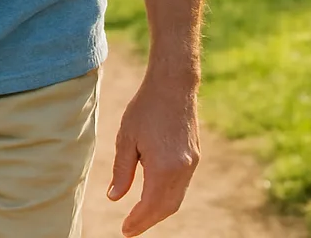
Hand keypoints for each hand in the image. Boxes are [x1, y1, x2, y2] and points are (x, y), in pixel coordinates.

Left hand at [107, 68, 200, 235]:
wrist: (173, 87)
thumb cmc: (145, 109)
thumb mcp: (126, 139)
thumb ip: (122, 171)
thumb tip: (115, 198)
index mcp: (164, 167)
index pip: (150, 206)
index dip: (137, 221)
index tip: (124, 231)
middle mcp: (182, 170)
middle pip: (166, 208)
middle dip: (148, 221)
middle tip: (130, 229)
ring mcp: (192, 164)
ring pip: (176, 199)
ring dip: (158, 211)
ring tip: (139, 217)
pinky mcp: (195, 157)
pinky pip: (181, 187)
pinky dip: (167, 197)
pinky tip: (153, 196)